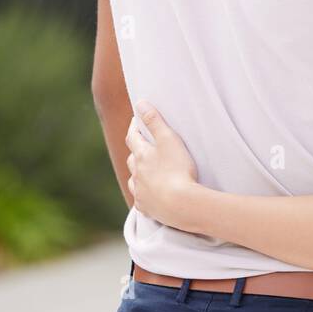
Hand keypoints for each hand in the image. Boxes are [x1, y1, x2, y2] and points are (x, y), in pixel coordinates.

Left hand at [125, 100, 199, 229]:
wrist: (180, 204)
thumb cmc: (177, 169)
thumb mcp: (169, 140)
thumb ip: (155, 120)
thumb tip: (140, 103)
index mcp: (141, 155)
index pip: (133, 136)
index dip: (134, 126)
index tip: (137, 119)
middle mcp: (136, 174)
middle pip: (132, 159)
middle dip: (136, 150)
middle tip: (142, 145)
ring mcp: (140, 192)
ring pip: (134, 179)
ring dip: (138, 173)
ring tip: (144, 171)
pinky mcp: (147, 208)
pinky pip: (141, 199)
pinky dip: (143, 194)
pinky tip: (149, 195)